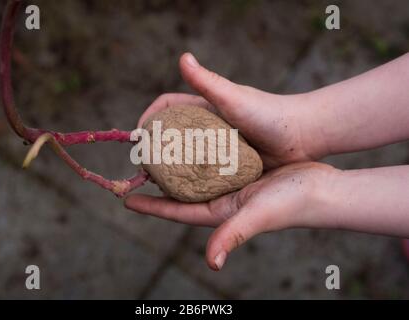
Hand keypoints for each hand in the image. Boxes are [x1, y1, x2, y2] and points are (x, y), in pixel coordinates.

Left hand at [125, 162, 336, 269]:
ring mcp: (232, 184)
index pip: (177, 210)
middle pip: (181, 191)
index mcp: (219, 212)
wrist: (322, 188)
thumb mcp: (257, 216)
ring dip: (176, 164)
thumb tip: (211, 263)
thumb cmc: (292, 204)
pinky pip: (214, 158)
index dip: (151, 206)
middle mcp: (222, 199)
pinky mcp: (243, 169)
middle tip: (138, 167)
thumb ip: (233, 235)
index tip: (127, 199)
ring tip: (157, 148)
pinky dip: (199, 150)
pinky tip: (191, 136)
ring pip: (196, 173)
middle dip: (158, 182)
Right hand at [137, 53, 327, 168]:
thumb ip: (208, 82)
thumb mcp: (234, 99)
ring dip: (169, 166)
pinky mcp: (227, 163)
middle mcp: (208, 126)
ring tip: (157, 182)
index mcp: (204, 108)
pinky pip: (202, 172)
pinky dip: (189, 179)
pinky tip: (182, 192)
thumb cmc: (269, 113)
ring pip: (185, 156)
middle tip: (144, 164)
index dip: (149, 117)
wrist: (302, 136)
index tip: (138, 135)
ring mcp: (217, 146)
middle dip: (154, 146)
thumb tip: (183, 57)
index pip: (167, 107)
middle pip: (171, 134)